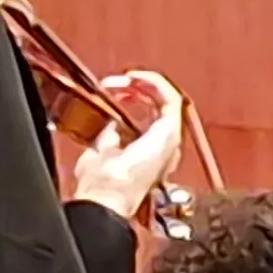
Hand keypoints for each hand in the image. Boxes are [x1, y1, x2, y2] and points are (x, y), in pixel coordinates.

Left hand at [67, 68, 188, 219]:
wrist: (107, 195)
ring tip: (126, 78)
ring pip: (167, 99)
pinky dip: (153, 83)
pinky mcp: (170, 131)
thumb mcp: (101, 151)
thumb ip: (110, 137)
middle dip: (137, 88)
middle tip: (115, 83)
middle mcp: (165, 147)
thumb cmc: (102, 183)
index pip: (149, 116)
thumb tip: (111, 122)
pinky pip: (170, 98)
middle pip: (159, 105)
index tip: (110, 90)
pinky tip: (136, 77)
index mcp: (151, 153)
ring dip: (145, 83)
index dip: (131, 98)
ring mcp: (170, 139)